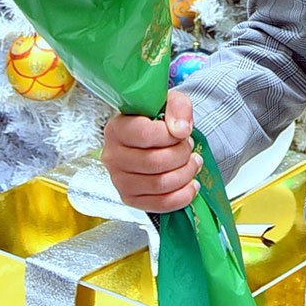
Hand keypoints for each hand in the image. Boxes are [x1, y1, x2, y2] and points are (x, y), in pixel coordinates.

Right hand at [101, 88, 199, 212]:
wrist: (154, 137)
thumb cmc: (159, 118)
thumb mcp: (170, 101)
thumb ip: (178, 107)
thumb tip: (180, 130)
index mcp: (117, 129)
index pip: (145, 135)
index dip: (170, 135)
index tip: (181, 131)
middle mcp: (113, 156)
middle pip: (154, 162)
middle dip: (182, 154)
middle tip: (188, 146)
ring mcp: (119, 180)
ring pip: (159, 184)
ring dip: (186, 173)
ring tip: (192, 161)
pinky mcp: (130, 198)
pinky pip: (160, 204)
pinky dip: (183, 196)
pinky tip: (192, 183)